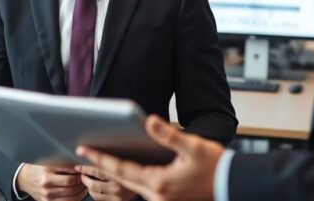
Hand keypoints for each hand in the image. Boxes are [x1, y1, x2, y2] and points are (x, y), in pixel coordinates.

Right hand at [15, 163, 86, 200]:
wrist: (24, 178)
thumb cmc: (38, 168)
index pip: (69, 178)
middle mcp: (46, 188)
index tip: (85, 171)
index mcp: (47, 176)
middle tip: (87, 177)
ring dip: (81, 192)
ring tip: (85, 185)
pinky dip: (75, 198)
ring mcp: (47, 197)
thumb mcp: (48, 162)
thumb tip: (79, 164)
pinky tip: (79, 193)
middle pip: (71, 188)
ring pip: (71, 197)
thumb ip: (62, 164)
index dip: (80, 175)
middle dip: (82, 183)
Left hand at [76, 115, 223, 200]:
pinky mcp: (168, 200)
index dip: (99, 158)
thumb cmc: (215, 165)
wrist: (232, 184)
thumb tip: (148, 120)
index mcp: (160, 182)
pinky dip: (129, 179)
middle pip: (120, 180)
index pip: (120, 170)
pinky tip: (124, 168)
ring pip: (130, 186)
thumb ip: (168, 134)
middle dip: (101, 166)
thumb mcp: (192, 145)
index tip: (82, 149)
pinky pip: (141, 190)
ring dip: (114, 173)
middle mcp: (157, 196)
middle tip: (81, 153)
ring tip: (97, 159)